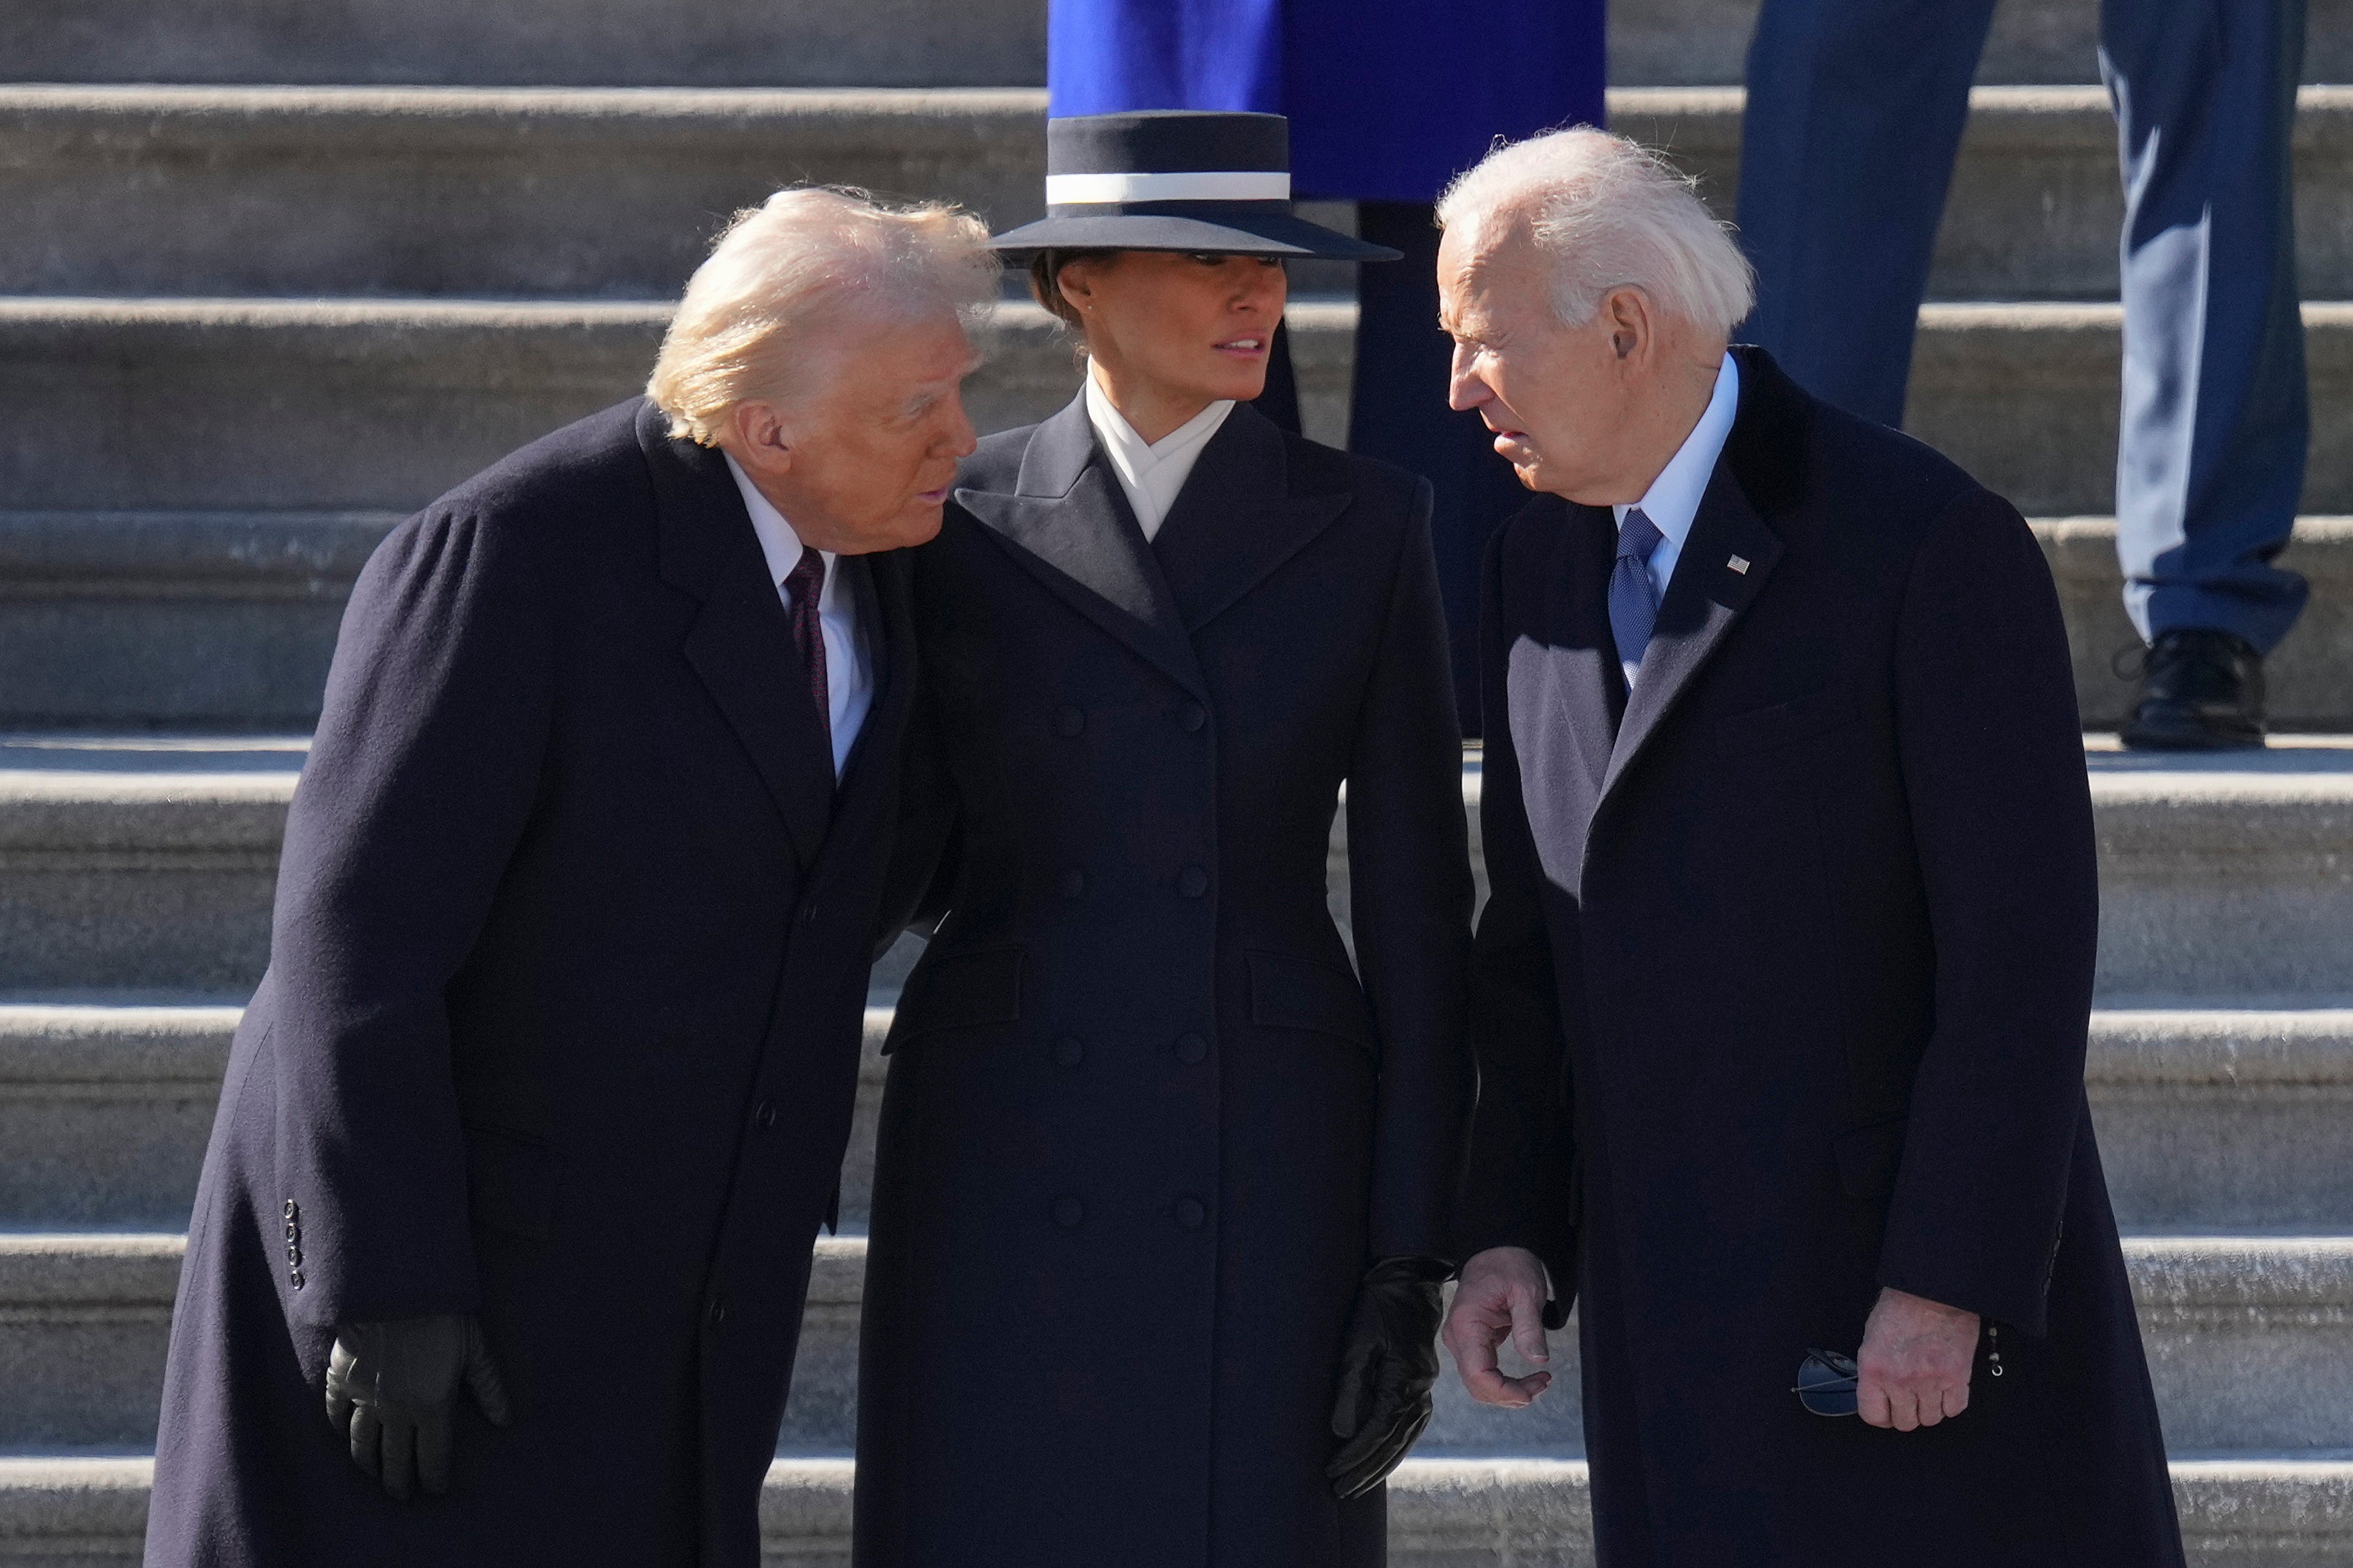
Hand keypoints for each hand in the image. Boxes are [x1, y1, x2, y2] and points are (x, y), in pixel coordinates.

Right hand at [324, 1315, 512, 1498]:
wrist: (395, 1288)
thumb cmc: (443, 1315)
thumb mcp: (475, 1350)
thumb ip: (489, 1387)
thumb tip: (504, 1420)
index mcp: (432, 1407)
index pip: (432, 1457)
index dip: (434, 1478)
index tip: (435, 1491)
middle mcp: (395, 1411)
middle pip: (394, 1459)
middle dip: (399, 1483)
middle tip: (401, 1497)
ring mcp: (364, 1398)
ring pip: (361, 1445)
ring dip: (368, 1465)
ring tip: (373, 1476)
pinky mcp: (340, 1380)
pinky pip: (334, 1414)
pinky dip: (337, 1428)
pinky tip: (342, 1436)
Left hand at [1326, 1257, 1449, 1498]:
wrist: (1408, 1283)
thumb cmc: (1376, 1309)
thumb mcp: (1356, 1343)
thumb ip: (1351, 1387)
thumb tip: (1343, 1431)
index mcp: (1402, 1382)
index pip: (1375, 1432)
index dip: (1353, 1457)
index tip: (1332, 1474)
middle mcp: (1418, 1390)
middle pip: (1391, 1442)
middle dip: (1365, 1469)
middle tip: (1341, 1491)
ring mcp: (1423, 1388)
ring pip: (1404, 1438)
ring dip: (1381, 1464)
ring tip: (1358, 1485)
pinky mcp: (1421, 1383)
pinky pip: (1411, 1425)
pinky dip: (1397, 1446)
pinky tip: (1384, 1456)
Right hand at [1440, 1246, 1552, 1407]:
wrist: (1496, 1251)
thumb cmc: (1510, 1265)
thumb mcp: (1526, 1291)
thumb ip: (1529, 1326)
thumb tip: (1538, 1360)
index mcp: (1467, 1323)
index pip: (1477, 1373)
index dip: (1503, 1391)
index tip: (1531, 1391)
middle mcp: (1457, 1336)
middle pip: (1477, 1385)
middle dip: (1510, 1394)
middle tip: (1543, 1382)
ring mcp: (1462, 1341)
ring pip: (1479, 1384)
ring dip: (1508, 1392)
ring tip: (1539, 1381)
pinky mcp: (1470, 1343)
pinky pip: (1483, 1374)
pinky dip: (1505, 1383)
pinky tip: (1528, 1378)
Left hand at [1856, 1287, 1977, 1430]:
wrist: (1931, 1290)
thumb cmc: (1900, 1308)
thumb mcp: (1872, 1338)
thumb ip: (1874, 1370)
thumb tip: (1879, 1394)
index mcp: (1874, 1369)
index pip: (1873, 1415)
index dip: (1881, 1416)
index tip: (1886, 1412)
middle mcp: (1900, 1381)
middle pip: (1904, 1422)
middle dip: (1906, 1414)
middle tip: (1909, 1401)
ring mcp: (1930, 1382)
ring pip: (1931, 1419)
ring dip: (1929, 1409)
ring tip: (1928, 1392)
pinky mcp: (1957, 1378)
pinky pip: (1954, 1409)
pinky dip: (1950, 1404)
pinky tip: (1946, 1389)